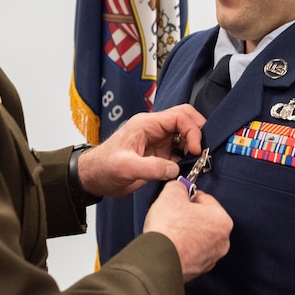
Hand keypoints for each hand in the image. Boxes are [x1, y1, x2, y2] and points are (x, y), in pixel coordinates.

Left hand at [77, 104, 204, 197]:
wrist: (93, 178)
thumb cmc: (103, 167)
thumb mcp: (125, 167)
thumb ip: (151, 168)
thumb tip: (174, 169)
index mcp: (146, 124)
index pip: (179, 115)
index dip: (192, 130)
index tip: (195, 149)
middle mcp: (154, 129)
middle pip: (185, 120)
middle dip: (197, 133)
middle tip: (201, 153)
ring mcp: (157, 141)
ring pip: (184, 135)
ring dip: (193, 145)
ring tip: (196, 161)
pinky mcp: (158, 154)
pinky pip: (179, 150)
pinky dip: (187, 157)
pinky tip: (188, 167)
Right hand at [143, 180, 231, 281]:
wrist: (159, 260)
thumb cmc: (169, 230)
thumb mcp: (171, 193)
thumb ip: (178, 186)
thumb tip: (178, 187)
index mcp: (222, 220)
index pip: (205, 198)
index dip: (188, 195)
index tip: (178, 197)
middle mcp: (222, 241)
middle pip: (203, 219)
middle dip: (188, 215)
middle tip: (172, 213)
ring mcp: (211, 258)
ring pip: (198, 237)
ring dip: (185, 232)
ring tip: (169, 229)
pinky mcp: (198, 269)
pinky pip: (191, 252)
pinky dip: (182, 247)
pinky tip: (170, 243)